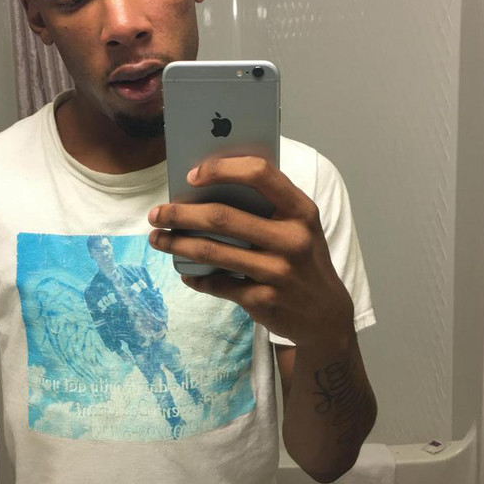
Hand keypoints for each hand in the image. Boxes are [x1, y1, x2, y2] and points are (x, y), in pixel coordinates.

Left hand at [148, 156, 354, 348]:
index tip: (191, 175)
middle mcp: (291, 239)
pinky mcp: (263, 300)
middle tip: (157, 214)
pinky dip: (196, 277)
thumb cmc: (304, 259)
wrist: (326, 315)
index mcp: (300, 210)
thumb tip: (207, 189)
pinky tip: (185, 272)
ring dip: (176, 244)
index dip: (221, 169)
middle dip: (180, 213)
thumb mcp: (300, 226)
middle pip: (222, 217)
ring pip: (212, 252)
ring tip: (157, 239)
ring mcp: (278, 272)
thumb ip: (267, 206)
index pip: (259, 174)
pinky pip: (217, 284)